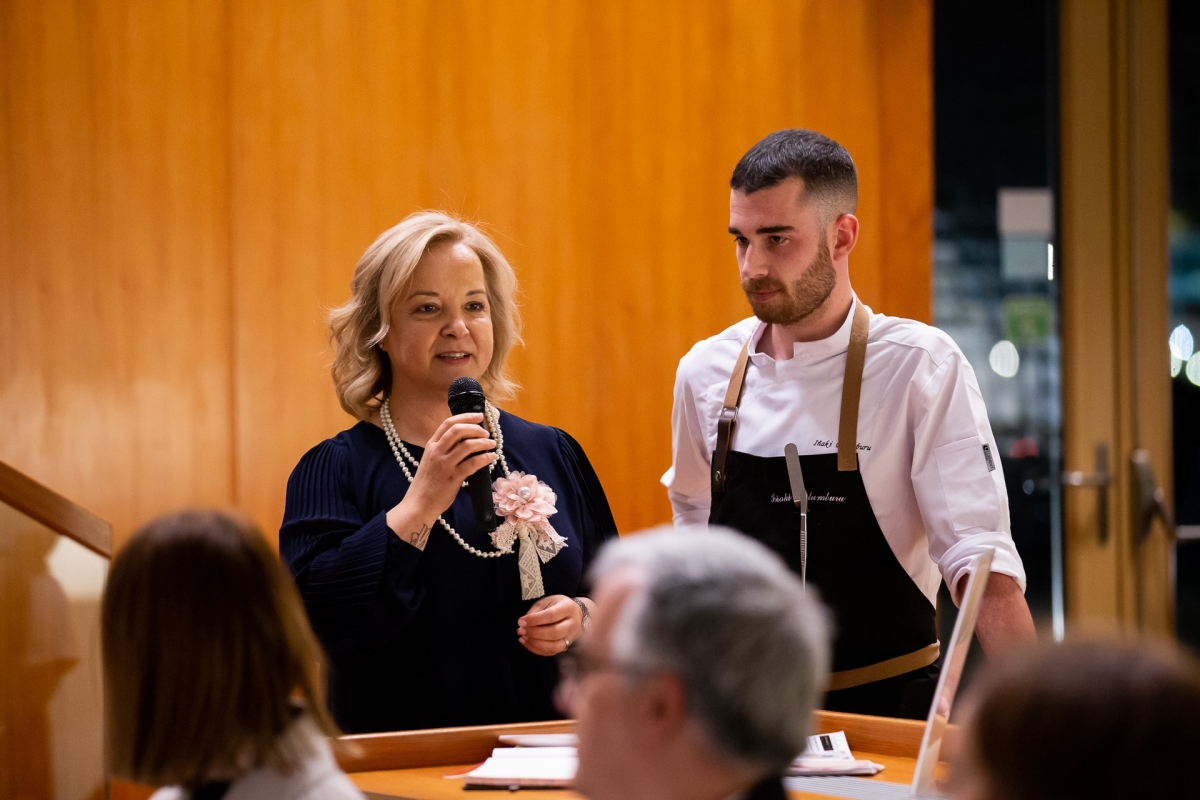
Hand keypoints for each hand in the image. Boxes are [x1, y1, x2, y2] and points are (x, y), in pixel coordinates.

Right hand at [386, 413, 495, 548]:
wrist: (419, 504)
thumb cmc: (426, 484)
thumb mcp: (430, 460)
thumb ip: (444, 449)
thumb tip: (464, 440)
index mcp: (431, 445)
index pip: (448, 423)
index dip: (465, 417)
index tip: (478, 416)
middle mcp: (437, 452)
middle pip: (458, 430)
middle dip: (476, 428)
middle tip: (486, 432)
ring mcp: (444, 464)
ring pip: (468, 445)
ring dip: (483, 442)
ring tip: (491, 444)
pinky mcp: (453, 477)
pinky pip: (473, 463)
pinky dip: (485, 458)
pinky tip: (491, 457)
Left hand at [517, 595, 583, 655]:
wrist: (576, 615)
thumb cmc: (558, 606)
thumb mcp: (547, 601)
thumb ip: (536, 610)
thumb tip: (524, 622)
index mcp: (567, 608)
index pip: (551, 616)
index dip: (534, 620)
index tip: (521, 621)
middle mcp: (572, 624)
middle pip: (554, 633)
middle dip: (534, 633)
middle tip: (520, 630)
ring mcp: (570, 638)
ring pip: (553, 646)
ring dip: (535, 643)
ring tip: (523, 637)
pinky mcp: (565, 647)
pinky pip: (551, 652)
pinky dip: (536, 649)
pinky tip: (527, 642)